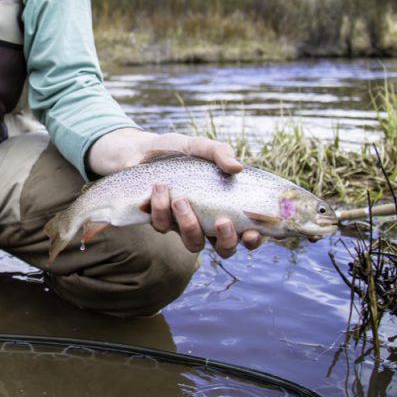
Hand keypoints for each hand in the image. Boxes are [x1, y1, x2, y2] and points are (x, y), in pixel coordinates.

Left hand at [87, 128, 261, 257]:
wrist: (142, 150)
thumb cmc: (178, 151)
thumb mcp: (200, 146)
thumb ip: (220, 152)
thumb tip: (237, 168)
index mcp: (224, 205)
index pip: (248, 232)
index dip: (254, 240)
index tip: (252, 234)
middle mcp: (207, 221)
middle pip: (224, 249)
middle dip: (226, 240)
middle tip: (222, 222)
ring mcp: (183, 224)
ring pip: (193, 243)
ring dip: (189, 224)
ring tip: (180, 199)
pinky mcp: (160, 221)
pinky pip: (163, 226)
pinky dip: (160, 208)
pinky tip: (159, 187)